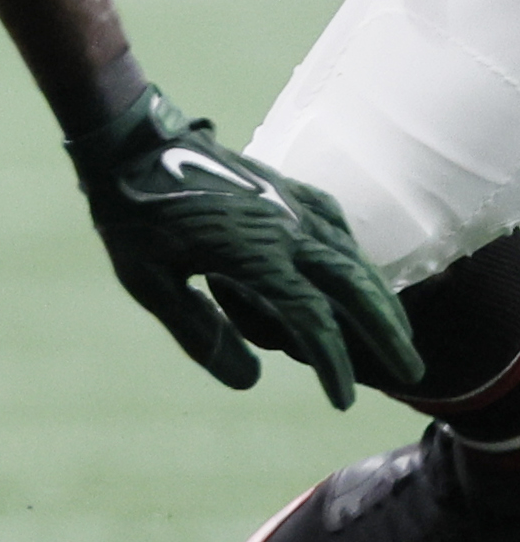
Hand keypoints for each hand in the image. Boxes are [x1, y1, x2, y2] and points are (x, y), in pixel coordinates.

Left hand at [71, 85, 415, 403]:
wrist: (129, 141)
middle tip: (411, 370)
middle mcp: (285, 228)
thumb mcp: (149, 282)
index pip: (310, 320)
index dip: (330, 363)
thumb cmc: (131, 214)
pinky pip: (337, 226)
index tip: (342, 401)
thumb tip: (249, 382)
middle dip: (386, 332)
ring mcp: (289, 203)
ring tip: (397, 332)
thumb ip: (199, 332)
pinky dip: (357, 257)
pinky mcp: (286, 187)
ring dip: (380, 296)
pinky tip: (361, 274)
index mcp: (253, 255)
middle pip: (354, 287)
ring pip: (353, 256)